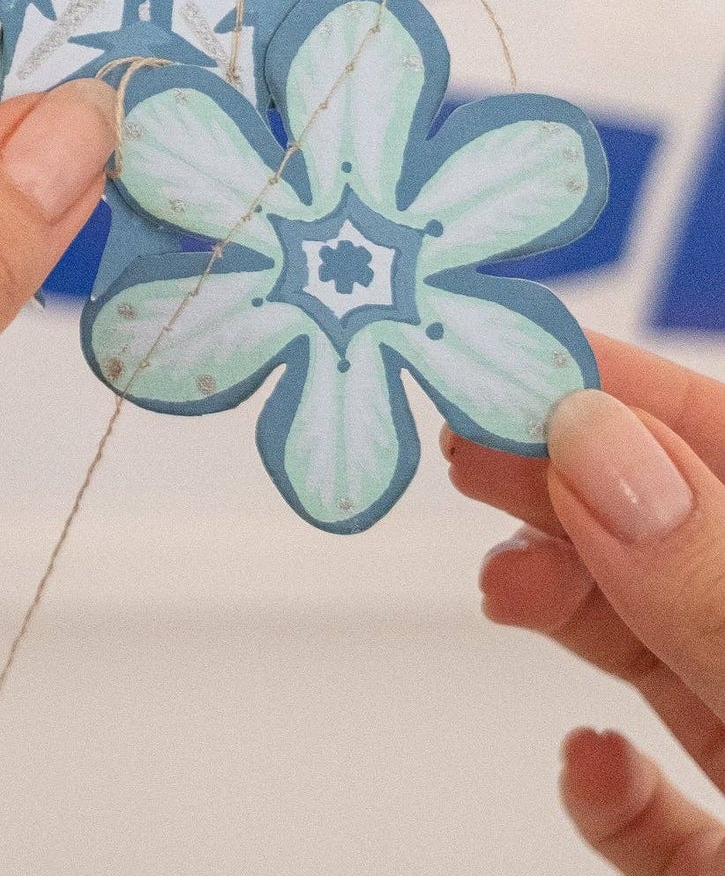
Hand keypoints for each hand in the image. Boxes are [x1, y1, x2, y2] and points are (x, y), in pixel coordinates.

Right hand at [445, 335, 724, 872]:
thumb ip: (707, 581)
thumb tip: (597, 444)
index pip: (724, 445)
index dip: (620, 389)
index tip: (504, 352)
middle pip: (676, 537)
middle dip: (565, 483)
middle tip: (464, 446)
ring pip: (664, 649)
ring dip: (569, 605)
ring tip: (503, 586)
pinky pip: (668, 812)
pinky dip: (606, 782)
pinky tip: (586, 758)